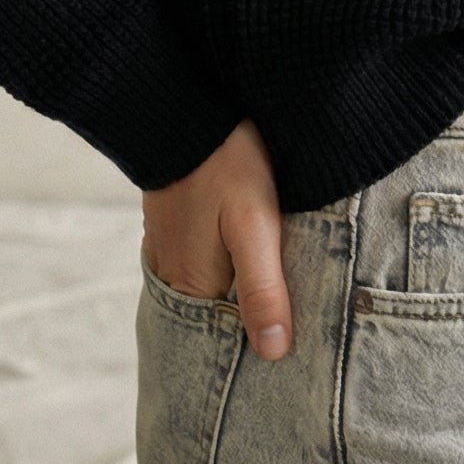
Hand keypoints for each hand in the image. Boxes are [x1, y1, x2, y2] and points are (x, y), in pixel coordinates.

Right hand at [141, 116, 293, 358]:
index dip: (256, 347)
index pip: (223, 341)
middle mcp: (171, 276)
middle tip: (295, 329)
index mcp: (190, 285)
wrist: (190, 107)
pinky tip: (250, 262)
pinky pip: (201, 264)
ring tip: (280, 297)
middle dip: (249, 325)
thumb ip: (262, 288)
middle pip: (215, 318)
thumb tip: (272, 353)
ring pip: (210, 290)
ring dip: (239, 295)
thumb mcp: (254, 224)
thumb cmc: (225, 163)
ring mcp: (168, 249)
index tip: (291, 356)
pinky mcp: (174, 226)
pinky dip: (225, 269)